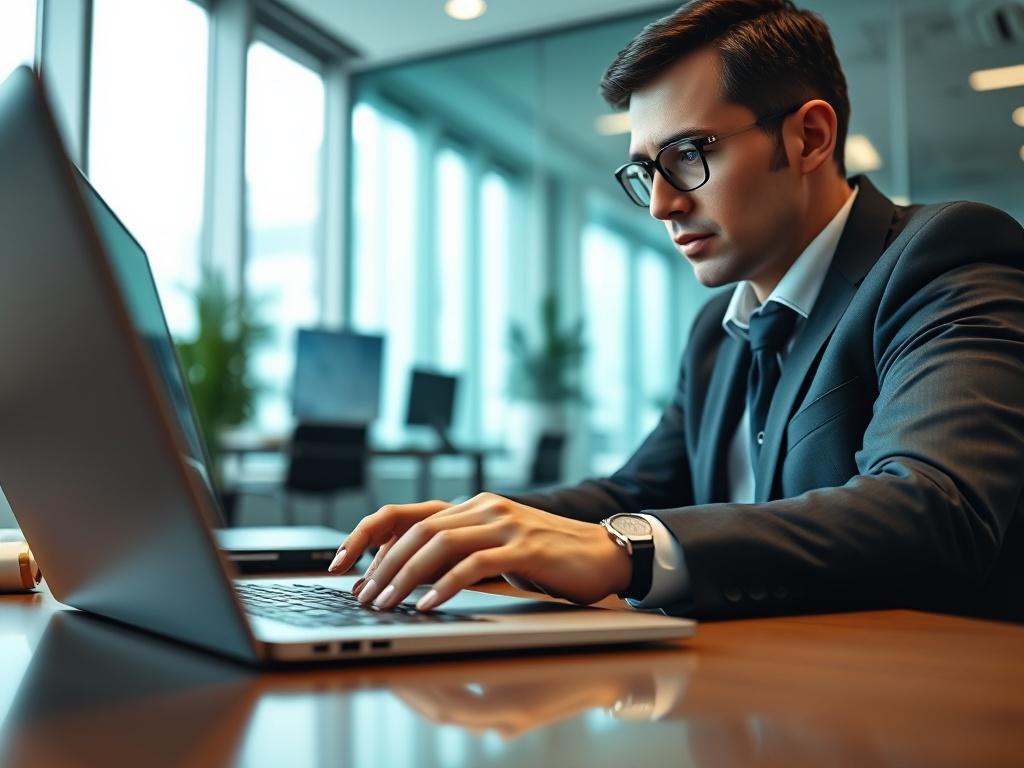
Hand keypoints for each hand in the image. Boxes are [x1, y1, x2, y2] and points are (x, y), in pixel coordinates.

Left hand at [327, 493, 631, 610]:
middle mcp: (483, 508)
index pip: (405, 512)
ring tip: (386, 604)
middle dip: (380, 565)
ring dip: (405, 576)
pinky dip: (446, 584)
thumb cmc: (549, 558)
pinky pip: (474, 564)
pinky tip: (429, 605)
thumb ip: (457, 554)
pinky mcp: (525, 546)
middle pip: (416, 528)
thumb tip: (406, 574)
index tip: (339, 562)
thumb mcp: (495, 551)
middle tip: (361, 597)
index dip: (366, 534)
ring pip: (439, 543)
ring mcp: (505, 523)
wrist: (605, 553)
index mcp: (471, 507)